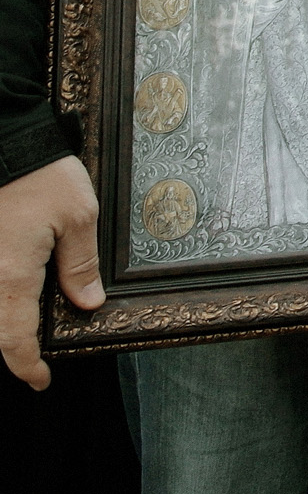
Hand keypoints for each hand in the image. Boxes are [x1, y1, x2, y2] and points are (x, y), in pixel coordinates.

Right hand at [1, 156, 101, 389]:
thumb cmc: (38, 173)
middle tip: (34, 357)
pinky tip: (18, 288)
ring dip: (6, 319)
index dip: (26, 366)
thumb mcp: (77, 216)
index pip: (14, 340)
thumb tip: (86, 302)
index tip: (40, 379)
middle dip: (13, 347)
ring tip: (27, 325)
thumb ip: (81, 264)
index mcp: (11, 276)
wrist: (3, 141)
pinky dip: (2, 294)